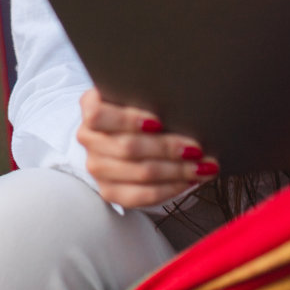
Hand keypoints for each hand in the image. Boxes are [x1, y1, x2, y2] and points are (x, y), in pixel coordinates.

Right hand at [77, 87, 217, 207]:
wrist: (123, 132)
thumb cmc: (137, 109)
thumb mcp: (137, 94)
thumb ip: (148, 96)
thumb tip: (184, 108)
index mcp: (90, 107)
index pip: (98, 115)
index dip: (128, 120)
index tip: (158, 122)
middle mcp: (88, 138)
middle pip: (128, 147)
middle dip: (168, 148)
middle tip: (196, 149)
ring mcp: (96, 167)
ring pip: (140, 172)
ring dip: (176, 171)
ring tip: (201, 166)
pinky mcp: (109, 190)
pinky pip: (142, 195)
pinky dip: (170, 188)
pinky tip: (188, 181)